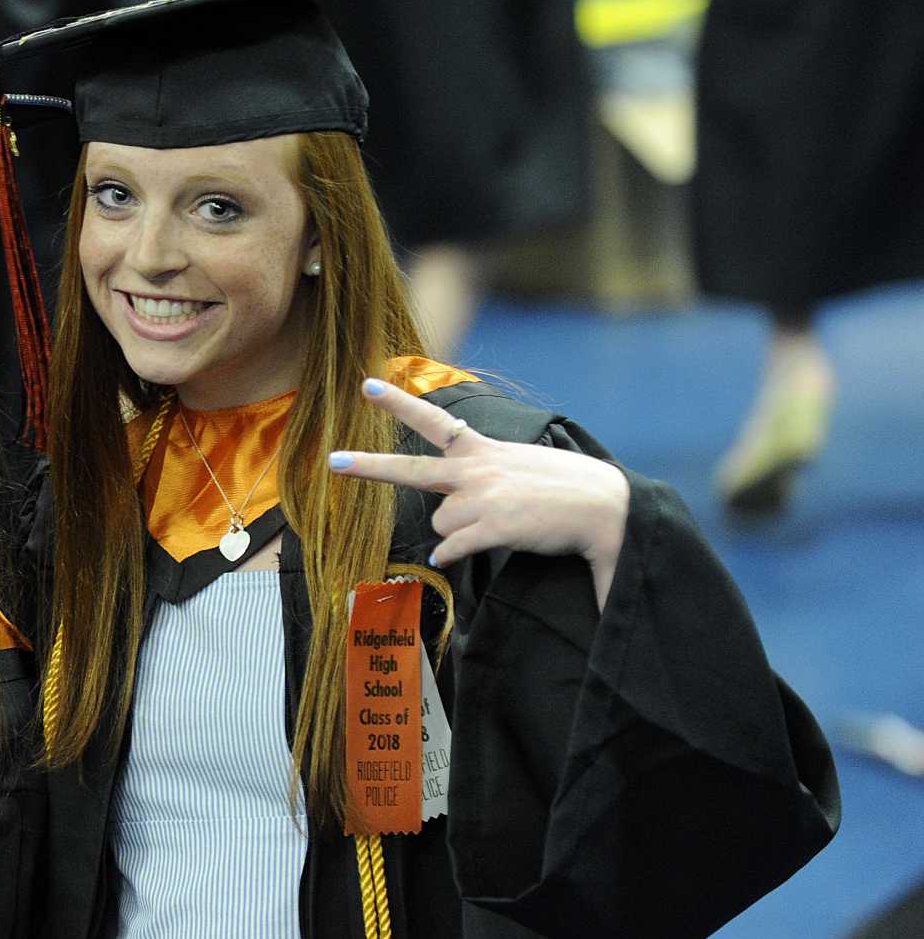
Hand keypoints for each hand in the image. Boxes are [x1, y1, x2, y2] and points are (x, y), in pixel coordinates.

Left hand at [328, 378, 628, 605]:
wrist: (604, 507)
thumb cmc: (568, 485)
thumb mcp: (523, 460)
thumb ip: (487, 470)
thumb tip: (457, 501)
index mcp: (482, 451)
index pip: (434, 420)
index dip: (399, 402)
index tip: (368, 384)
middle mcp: (475, 470)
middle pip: (410, 469)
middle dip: (369, 465)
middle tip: (333, 461)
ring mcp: (482, 498)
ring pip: (440, 524)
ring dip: (458, 532)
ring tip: (495, 525)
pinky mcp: (493, 527)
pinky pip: (453, 547)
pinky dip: (454, 554)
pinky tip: (464, 554)